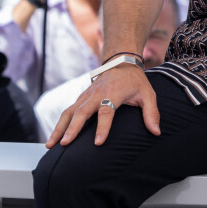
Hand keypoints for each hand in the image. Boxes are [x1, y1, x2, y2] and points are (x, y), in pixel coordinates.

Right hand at [46, 64, 160, 147]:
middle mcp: (97, 94)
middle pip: (82, 112)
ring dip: (59, 128)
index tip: (98, 143)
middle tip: (64, 144)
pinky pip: (67, 111)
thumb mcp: (148, 93)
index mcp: (113, 93)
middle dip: (72, 128)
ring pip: (69, 112)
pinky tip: (53, 138)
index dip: (103, 127)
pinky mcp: (81, 97)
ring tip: (49, 145)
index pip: (107, 111)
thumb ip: (152, 112)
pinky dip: (59, 124)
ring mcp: (86, 95)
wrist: (121, 62)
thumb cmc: (135, 81)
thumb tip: (156, 132)